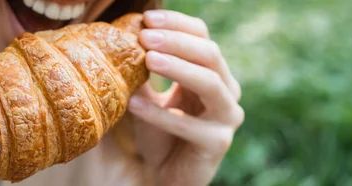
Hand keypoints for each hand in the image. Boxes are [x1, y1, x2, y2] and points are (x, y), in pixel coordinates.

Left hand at [127, 10, 243, 185]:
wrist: (168, 175)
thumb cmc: (161, 134)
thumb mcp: (150, 97)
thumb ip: (144, 72)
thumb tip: (124, 37)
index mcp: (213, 74)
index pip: (203, 37)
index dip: (177, 24)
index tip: (147, 18)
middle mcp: (227, 91)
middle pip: (210, 55)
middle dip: (177, 42)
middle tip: (145, 37)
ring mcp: (227, 117)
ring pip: (210, 83)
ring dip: (177, 68)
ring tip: (147, 58)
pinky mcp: (218, 143)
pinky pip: (189, 124)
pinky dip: (159, 113)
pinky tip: (133, 104)